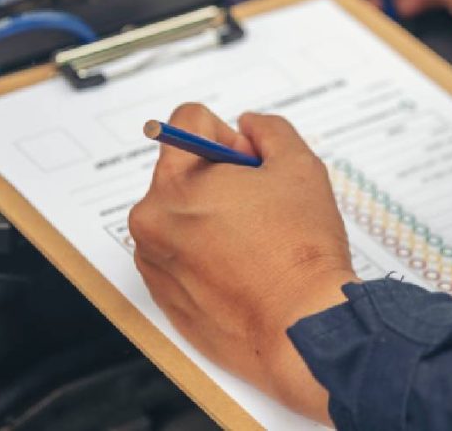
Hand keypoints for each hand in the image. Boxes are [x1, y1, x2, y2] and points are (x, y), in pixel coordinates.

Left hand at [128, 103, 357, 423]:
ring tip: (253, 243)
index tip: (251, 165)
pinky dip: (205, 255)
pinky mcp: (163, 296)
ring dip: (210, 217)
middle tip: (260, 207)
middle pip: (182, 170)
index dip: (230, 136)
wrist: (300, 328)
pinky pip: (179, 255)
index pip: (188, 123)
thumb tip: (250, 126)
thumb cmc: (300, 252)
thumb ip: (269, 131)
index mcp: (175, 182)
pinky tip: (242, 269)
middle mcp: (151, 220)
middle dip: (219, 178)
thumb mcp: (299, 167)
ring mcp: (154, 261)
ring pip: (181, 215)